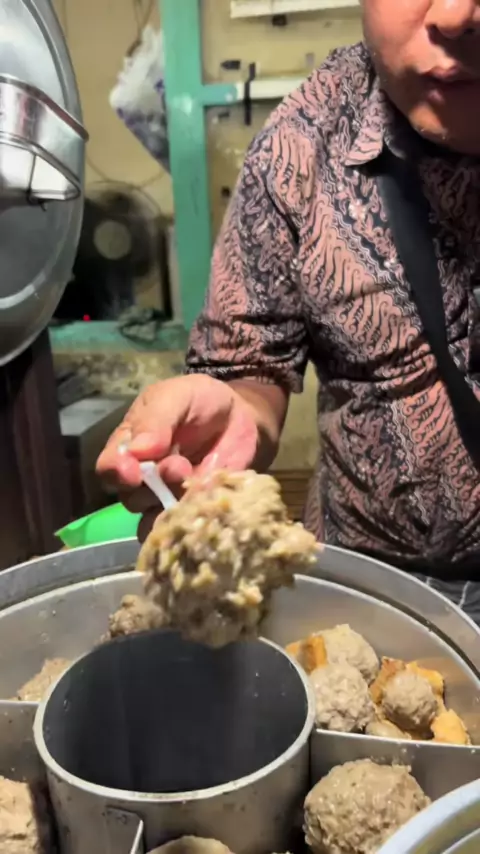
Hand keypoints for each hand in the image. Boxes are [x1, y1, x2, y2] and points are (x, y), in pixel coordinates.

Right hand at [96, 374, 259, 538]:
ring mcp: (167, 497)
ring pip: (154, 518)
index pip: (109, 467)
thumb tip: (138, 451)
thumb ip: (156, 420)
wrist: (238, 414)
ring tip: (196, 480)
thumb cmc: (200, 401)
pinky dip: (189, 524)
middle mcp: (142, 478)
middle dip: (153, 488)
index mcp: (128, 446)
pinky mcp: (193, 509)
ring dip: (172, 506)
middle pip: (130, 498)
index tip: (133, 472)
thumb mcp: (176, 397)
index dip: (116, 473)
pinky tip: (205, 506)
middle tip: (179, 467)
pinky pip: (181, 529)